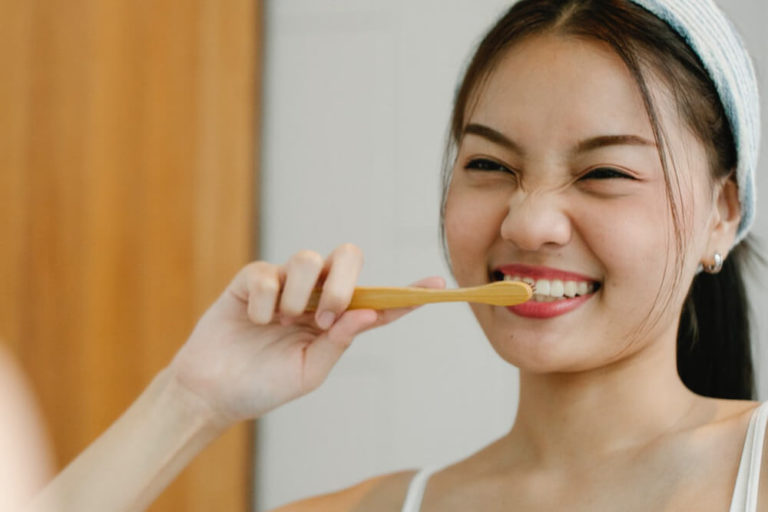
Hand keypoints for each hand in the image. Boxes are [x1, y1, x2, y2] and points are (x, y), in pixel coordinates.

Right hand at [166, 243, 444, 427]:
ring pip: (308, 258)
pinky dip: (264, 302)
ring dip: (300, 293)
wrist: (212, 392)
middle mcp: (315, 295)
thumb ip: (338, 341)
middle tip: (326, 316)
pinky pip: (268, 273)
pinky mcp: (253, 279)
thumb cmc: (264, 385)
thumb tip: (369, 312)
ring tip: (284, 320)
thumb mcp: (308, 372)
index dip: (407, 293)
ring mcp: (284, 284)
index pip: (377, 301)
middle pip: (348, 256)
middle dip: (343, 281)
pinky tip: (255, 321)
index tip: (438, 285)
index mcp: (335, 320)